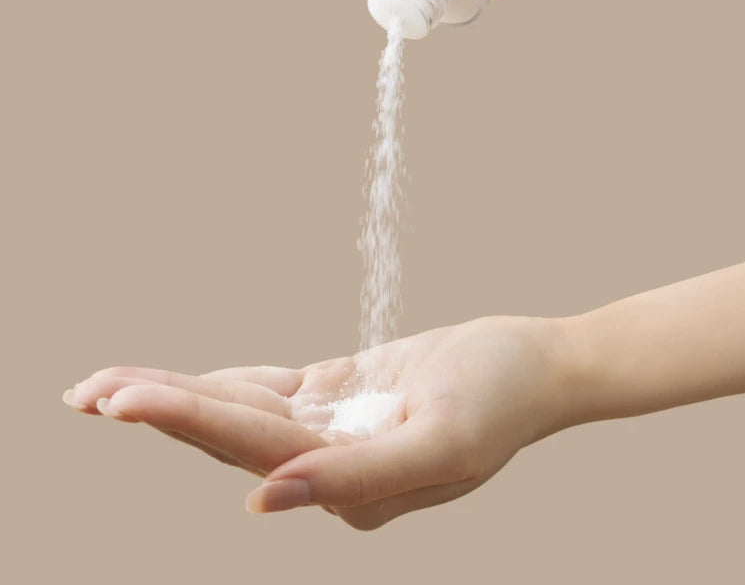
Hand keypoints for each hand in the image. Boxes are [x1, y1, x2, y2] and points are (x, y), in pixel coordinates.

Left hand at [62, 316, 566, 529]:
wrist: (536, 367)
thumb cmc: (501, 397)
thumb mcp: (443, 442)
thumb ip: (356, 477)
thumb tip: (262, 501)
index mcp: (349, 486)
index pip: (248, 449)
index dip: (183, 419)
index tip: (118, 398)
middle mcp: (330, 466)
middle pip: (227, 434)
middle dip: (156, 408)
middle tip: (84, 389)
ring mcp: (333, 431)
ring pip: (238, 411)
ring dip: (175, 396)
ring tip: (107, 386)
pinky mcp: (342, 398)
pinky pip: (270, 392)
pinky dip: (223, 385)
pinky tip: (180, 383)